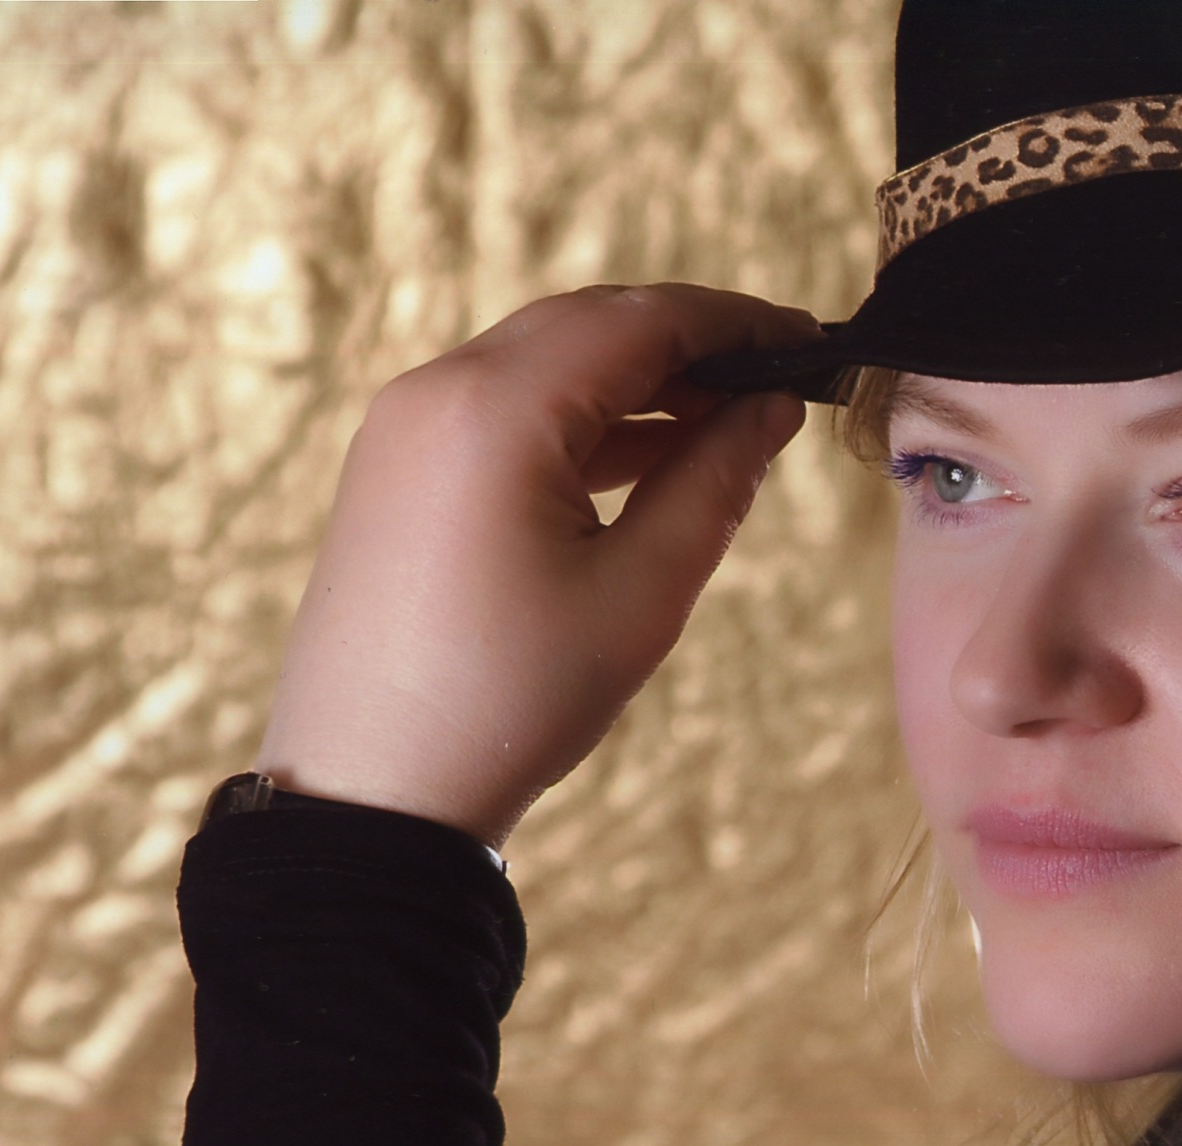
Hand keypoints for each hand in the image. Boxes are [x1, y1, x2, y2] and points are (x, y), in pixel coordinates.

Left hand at [255, 283, 815, 846]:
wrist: (371, 789)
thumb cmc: (510, 699)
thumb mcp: (640, 592)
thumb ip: (715, 481)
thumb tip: (772, 409)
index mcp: (496, 409)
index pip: (641, 319)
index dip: (736, 322)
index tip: (810, 341)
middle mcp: (438, 390)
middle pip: (588, 325)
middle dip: (689, 344)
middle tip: (778, 381)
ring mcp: (405, 426)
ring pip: (544, 362)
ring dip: (637, 382)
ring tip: (727, 424)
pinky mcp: (396, 468)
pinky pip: (503, 410)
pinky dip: (581, 419)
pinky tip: (649, 457)